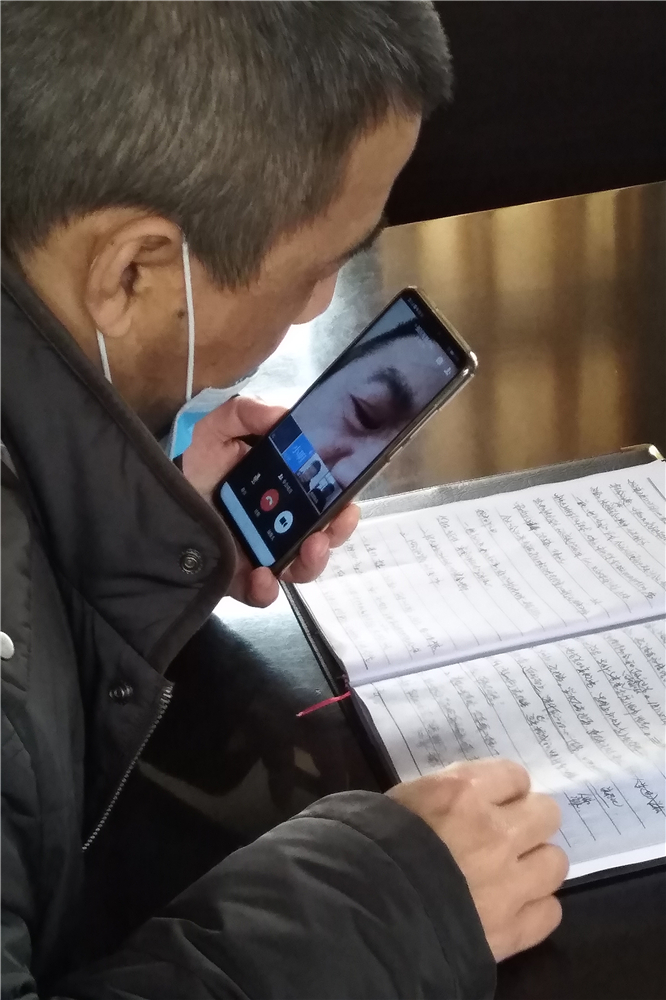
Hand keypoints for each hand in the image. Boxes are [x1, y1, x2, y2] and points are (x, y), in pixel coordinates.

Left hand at [181, 396, 359, 606]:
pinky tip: (262, 576)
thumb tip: (281, 415)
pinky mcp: (237, 581)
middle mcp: (281, 528)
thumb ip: (246, 414)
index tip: (348, 499)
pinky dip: (267, 590)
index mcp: (286, 494)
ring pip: (301, 569)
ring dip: (312, 561)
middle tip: (335, 524)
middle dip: (335, 534)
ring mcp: (262, 557)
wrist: (157, 499)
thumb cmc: (196, 467)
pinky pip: (261, 594)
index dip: (342, 504)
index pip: (324, 503)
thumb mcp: (217, 430)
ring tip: (310, 548)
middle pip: (322, 539)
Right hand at [387, 759, 567, 961]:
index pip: (515, 776)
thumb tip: (470, 797)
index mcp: (465, 793)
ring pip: (555, 863)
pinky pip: (550, 912)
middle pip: (546, 814)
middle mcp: (497, 833)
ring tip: (512, 874)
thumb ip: (447, 794)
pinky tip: (512, 908)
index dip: (505, 789)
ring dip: (535, 865)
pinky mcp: (513, 929)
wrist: (367, 912)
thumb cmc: (375, 845)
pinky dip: (534, 909)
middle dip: (529, 821)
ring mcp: (510, 884)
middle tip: (507, 835)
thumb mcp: (405, 800)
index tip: (495, 800)